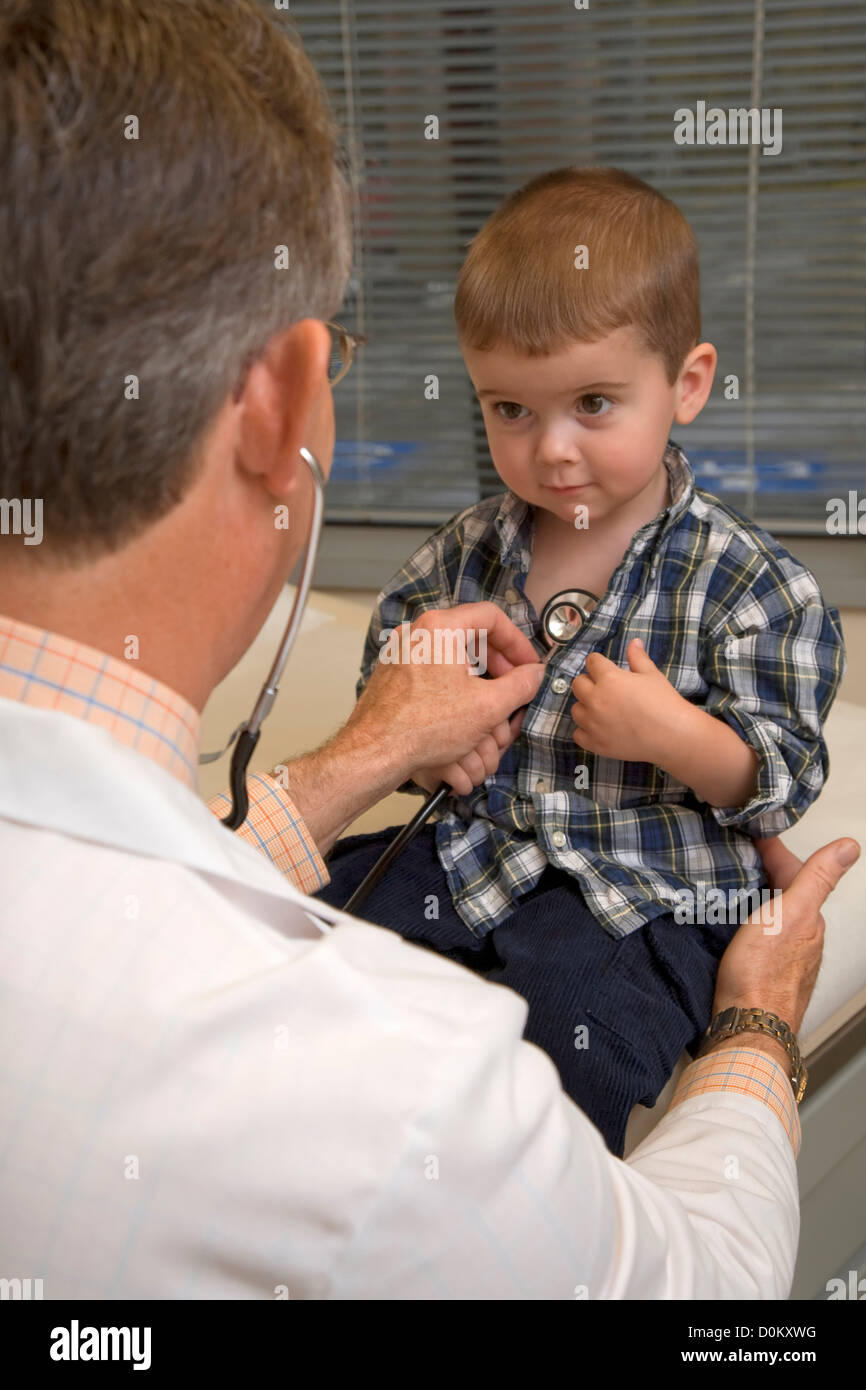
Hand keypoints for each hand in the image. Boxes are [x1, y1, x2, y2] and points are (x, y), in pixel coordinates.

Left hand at [350, 603, 544, 787]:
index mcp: (440, 627)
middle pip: (471, 636)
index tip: (527, 664)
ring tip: (493, 703)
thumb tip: (534, 674)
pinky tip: (465, 712)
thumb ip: (520, 685)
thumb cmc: (422, 727)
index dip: (518, 642)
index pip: (491, 617)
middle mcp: (417, 633)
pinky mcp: (394, 675)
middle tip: (514, 684)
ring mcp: (402, 653)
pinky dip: (455, 686)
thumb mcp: (488, 706)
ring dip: (479, 678)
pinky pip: (433, 671)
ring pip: (452, 656)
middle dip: (499, 664)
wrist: (375, 752)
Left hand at [570, 638, 688, 762]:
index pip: (592, 662)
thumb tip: (634, 642)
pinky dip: (585, 731)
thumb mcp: (651, 675)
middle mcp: (595, 699)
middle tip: (602, 688)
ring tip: (600, 708)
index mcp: (609, 678)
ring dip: (585, 706)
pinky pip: (578, 734)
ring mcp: (593, 723)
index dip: (598, 662)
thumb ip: (638, 658)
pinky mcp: (595, 743)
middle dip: (588, 682)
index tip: (602, 666)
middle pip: (578, 684)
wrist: (671, 735)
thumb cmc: (663, 702)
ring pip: (575, 709)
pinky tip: (598, 728)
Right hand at [713, 835, 860, 1033]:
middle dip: (761, 871)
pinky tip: (727, 918)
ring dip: (751, 894)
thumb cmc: (763, 975)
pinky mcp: (761, 970)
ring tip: (726, 879)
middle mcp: (800, 937)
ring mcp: (782, 955)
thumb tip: (849, 847)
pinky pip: (756, 933)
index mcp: (809, 919)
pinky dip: (743, 918)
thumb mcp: (790, 914)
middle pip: (783, 892)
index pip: (793, 870)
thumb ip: (816, 878)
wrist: (745, 1026)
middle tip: (734, 851)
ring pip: (769, 913)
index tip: (749, 832)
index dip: (771, 849)